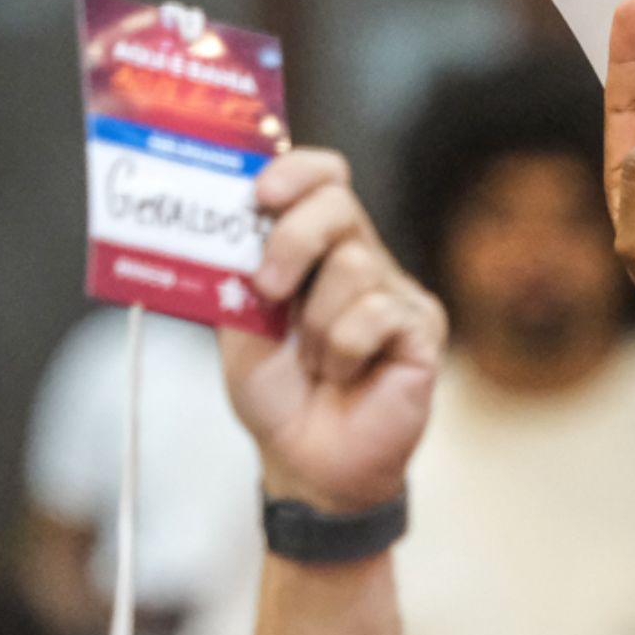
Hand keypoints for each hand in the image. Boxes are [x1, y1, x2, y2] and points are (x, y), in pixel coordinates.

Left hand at [226, 150, 445, 513]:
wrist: (307, 462)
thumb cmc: (278, 395)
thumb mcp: (236, 324)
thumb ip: (232, 270)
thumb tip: (212, 220)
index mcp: (316, 249)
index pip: (324, 177)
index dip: (296, 171)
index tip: (260, 195)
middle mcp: (362, 260)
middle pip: (338, 204)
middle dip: (291, 240)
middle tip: (267, 290)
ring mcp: (397, 293)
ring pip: (354, 265)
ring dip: (316, 323)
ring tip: (315, 362)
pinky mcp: (422, 328)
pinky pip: (376, 315)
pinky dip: (344, 350)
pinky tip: (346, 375)